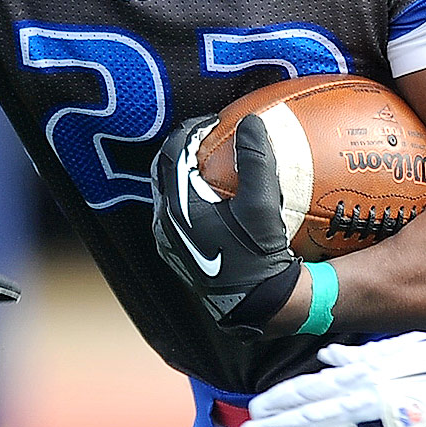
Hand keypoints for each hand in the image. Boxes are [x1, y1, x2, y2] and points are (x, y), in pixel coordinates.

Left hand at [150, 114, 302, 337]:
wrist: (255, 306)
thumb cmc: (258, 256)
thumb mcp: (262, 206)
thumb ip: (256, 161)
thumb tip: (252, 121)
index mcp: (176, 207)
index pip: (171, 153)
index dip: (191, 130)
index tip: (215, 121)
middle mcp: (163, 224)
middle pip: (164, 173)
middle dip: (183, 150)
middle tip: (208, 137)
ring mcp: (168, 243)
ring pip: (169, 196)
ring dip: (186, 175)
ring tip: (211, 165)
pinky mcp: (179, 256)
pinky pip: (179, 217)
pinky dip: (193, 199)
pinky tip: (219, 201)